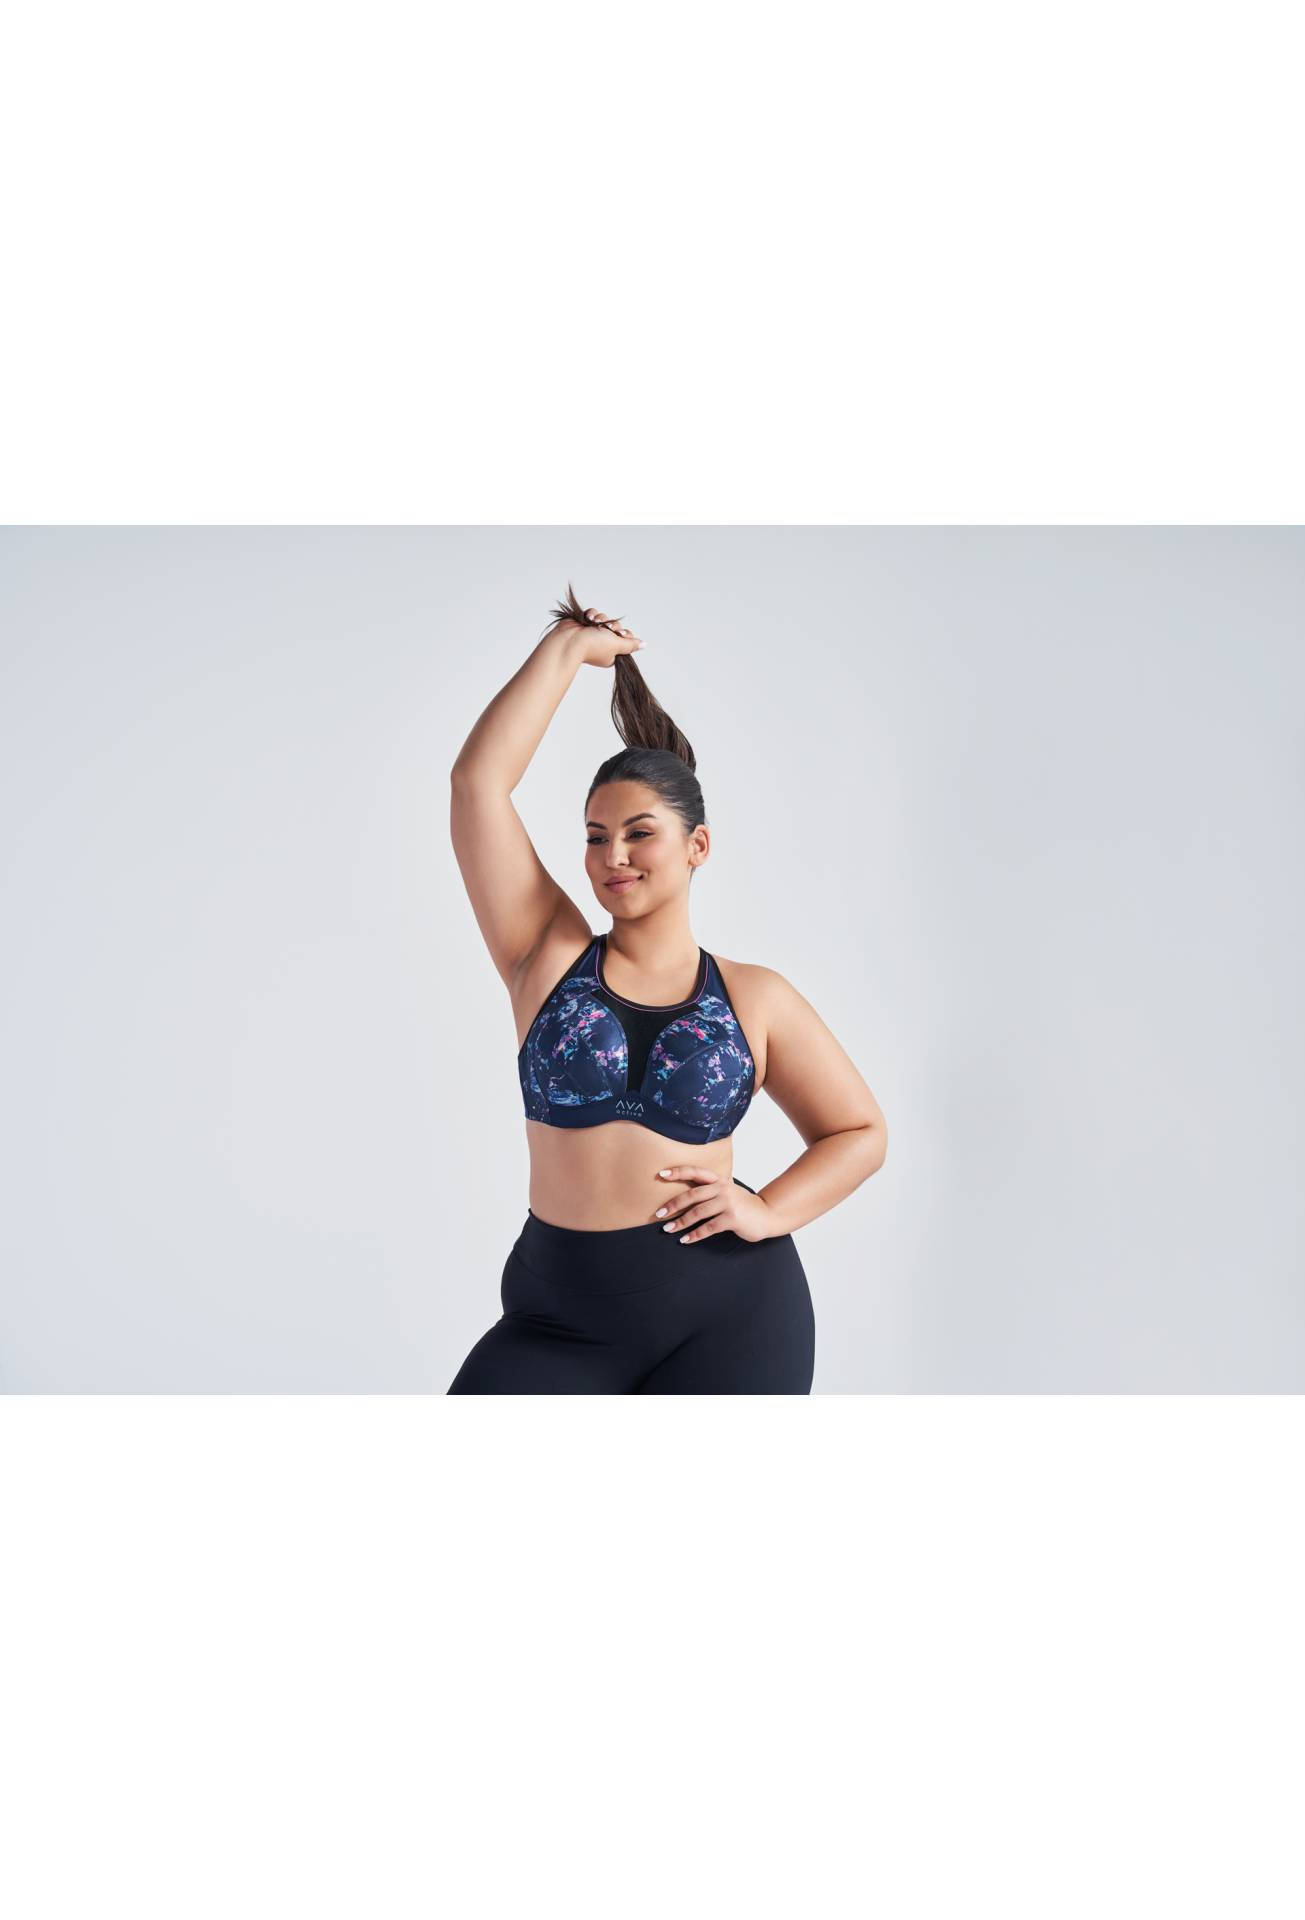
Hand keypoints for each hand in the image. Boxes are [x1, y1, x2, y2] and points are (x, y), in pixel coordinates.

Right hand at [552, 605, 644, 669]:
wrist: (570, 640)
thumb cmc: (593, 645)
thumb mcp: (617, 645)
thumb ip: (630, 644)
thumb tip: (644, 645)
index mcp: (611, 653)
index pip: (624, 639)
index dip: (624, 634)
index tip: (621, 634)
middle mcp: (602, 643)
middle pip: (615, 627)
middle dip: (612, 626)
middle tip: (607, 630)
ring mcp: (592, 633)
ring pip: (605, 619)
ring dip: (601, 619)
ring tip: (594, 624)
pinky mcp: (584, 624)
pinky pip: (594, 614)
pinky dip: (591, 615)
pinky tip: (588, 619)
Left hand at [651, 1166, 777, 1243]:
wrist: (768, 1215)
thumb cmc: (744, 1205)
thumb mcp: (728, 1191)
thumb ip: (711, 1191)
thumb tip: (685, 1197)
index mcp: (719, 1181)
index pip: (696, 1172)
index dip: (678, 1171)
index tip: (661, 1174)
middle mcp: (722, 1189)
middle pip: (692, 1194)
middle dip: (673, 1204)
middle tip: (658, 1213)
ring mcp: (728, 1203)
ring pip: (698, 1212)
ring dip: (680, 1222)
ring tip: (668, 1229)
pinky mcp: (732, 1218)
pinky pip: (708, 1228)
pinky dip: (695, 1235)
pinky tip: (685, 1240)